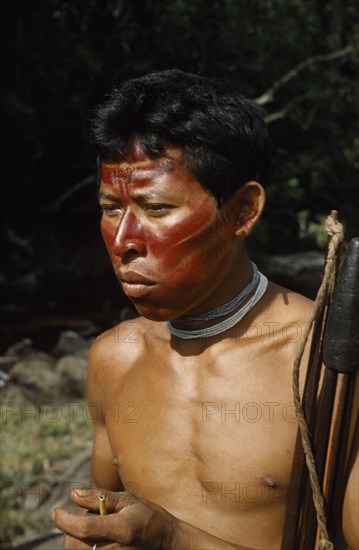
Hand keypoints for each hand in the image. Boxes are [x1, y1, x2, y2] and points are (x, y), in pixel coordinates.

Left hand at [52, 487, 189, 549]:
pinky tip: (96, 537)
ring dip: (78, 538)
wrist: (167, 543)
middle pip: (75, 544)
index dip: (65, 521)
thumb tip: (73, 494)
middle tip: (87, 514)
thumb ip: (99, 498)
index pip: (84, 529)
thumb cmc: (148, 517)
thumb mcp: (128, 500)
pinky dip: (84, 545)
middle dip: (72, 527)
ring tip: (96, 525)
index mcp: (122, 530)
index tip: (55, 511)